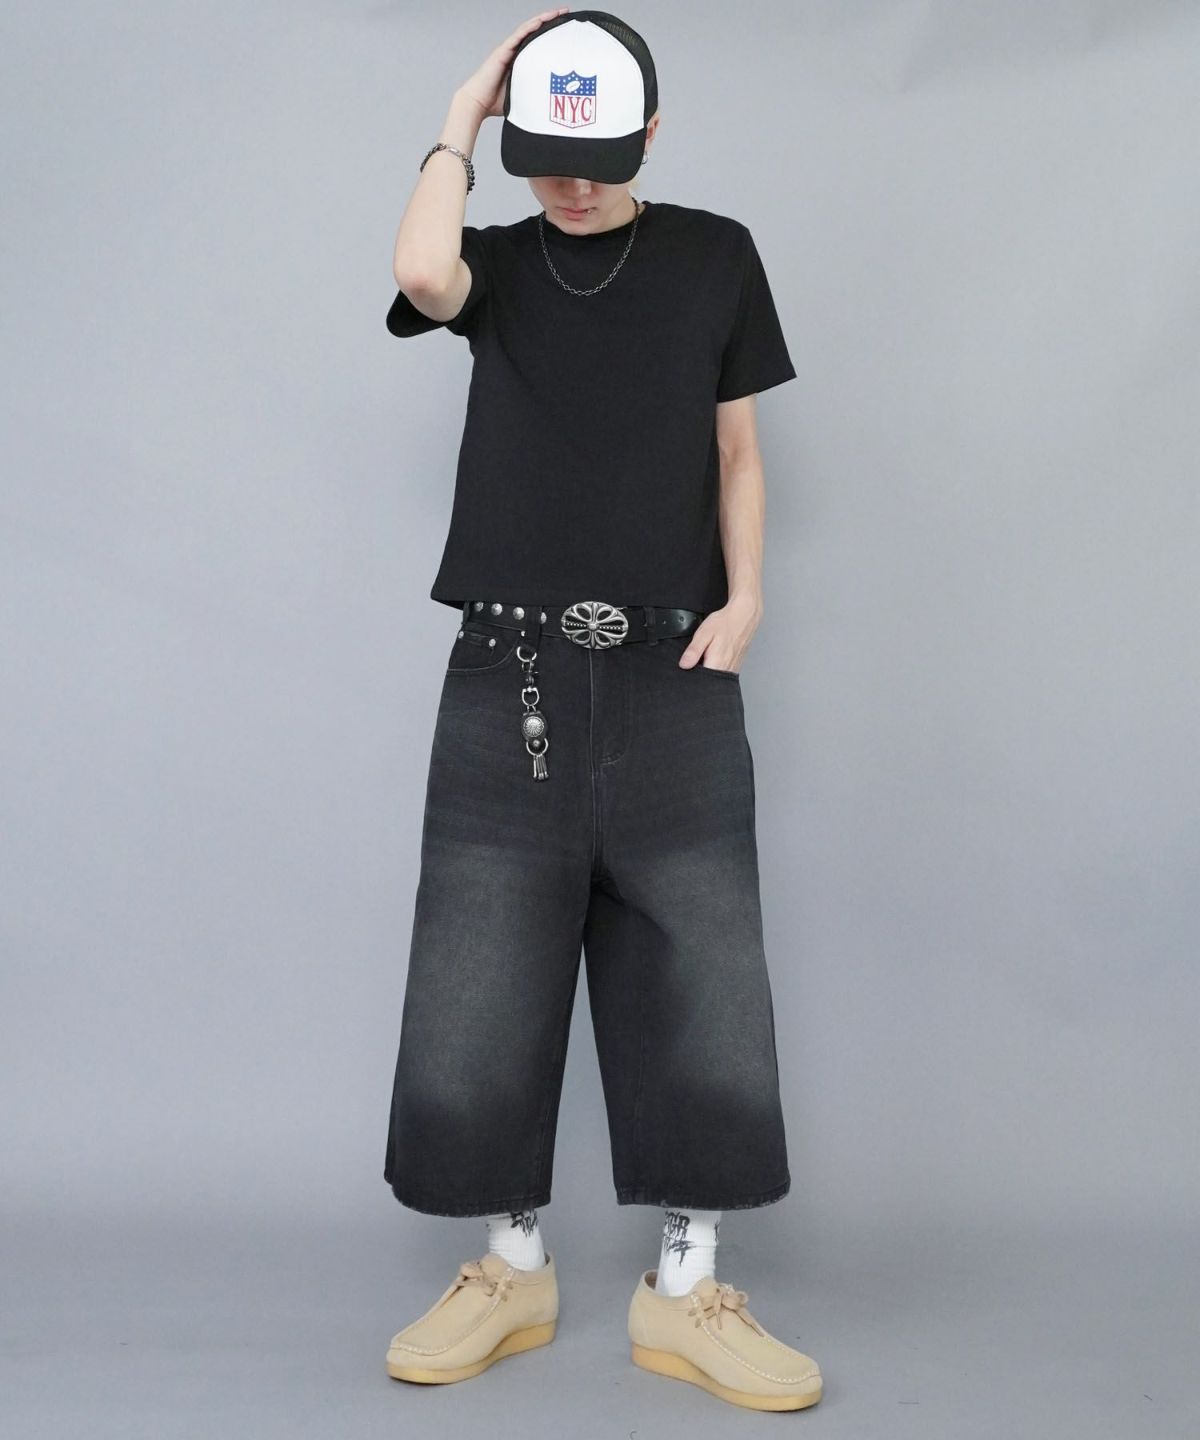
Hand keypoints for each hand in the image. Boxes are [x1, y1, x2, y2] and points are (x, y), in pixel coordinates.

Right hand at [457, 9, 571, 119]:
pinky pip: (518, 36)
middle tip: (565, 13)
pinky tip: (540, 21)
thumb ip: (533, 89)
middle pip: (533, 31)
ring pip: (527, 29)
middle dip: (550, 20)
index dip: (549, 32)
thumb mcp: (522, 94)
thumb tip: (550, 98)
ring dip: (542, 19)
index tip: (564, 27)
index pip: (536, 40)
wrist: (478, 103)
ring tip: (557, 13)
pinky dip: (529, 27)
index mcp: (518, 60)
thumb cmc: (495, 102)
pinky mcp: (502, 52)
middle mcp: (513, 51)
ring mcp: (507, 50)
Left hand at [677, 594, 762, 673]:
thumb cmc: (725, 623)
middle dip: (700, 673)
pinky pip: (722, 672)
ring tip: (708, 654)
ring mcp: (732, 669)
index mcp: (716, 664)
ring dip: (708, 669)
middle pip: (708, 680)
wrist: (743, 616)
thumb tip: (684, 665)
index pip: (700, 681)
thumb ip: (694, 651)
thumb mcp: (704, 634)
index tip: (690, 665)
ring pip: (715, 677)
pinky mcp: (735, 666)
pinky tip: (714, 655)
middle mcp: (726, 670)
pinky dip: (716, 666)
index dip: (691, 676)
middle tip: (700, 655)